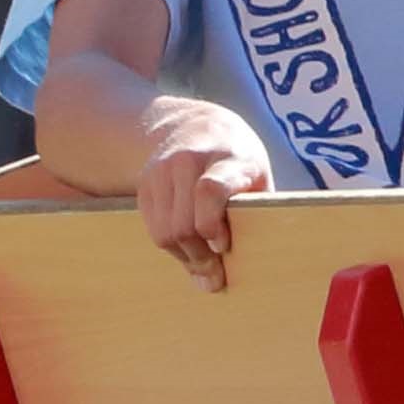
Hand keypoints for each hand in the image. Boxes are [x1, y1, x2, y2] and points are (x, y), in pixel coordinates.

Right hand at [135, 104, 268, 290]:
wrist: (197, 127)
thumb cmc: (238, 162)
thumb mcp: (258, 179)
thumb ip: (253, 216)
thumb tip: (235, 267)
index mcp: (228, 159)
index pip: (209, 190)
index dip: (212, 225)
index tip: (222, 246)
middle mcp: (190, 161)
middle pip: (183, 223)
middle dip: (200, 256)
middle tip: (215, 276)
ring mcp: (162, 171)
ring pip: (164, 231)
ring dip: (184, 256)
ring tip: (202, 265)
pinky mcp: (145, 183)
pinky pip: (152, 228)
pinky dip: (170, 246)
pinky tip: (186, 249)